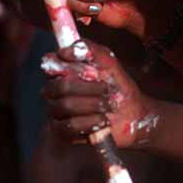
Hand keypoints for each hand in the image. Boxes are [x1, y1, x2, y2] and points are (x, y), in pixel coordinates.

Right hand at [42, 40, 156, 147]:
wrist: (133, 114)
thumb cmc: (118, 85)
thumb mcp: (109, 62)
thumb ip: (90, 50)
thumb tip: (65, 51)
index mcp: (61, 71)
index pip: (49, 62)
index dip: (66, 65)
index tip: (88, 69)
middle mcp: (54, 90)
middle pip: (59, 86)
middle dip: (88, 88)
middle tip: (106, 89)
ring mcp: (56, 112)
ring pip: (65, 105)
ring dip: (92, 104)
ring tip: (107, 105)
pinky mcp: (63, 132)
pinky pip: (70, 126)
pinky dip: (90, 122)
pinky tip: (103, 120)